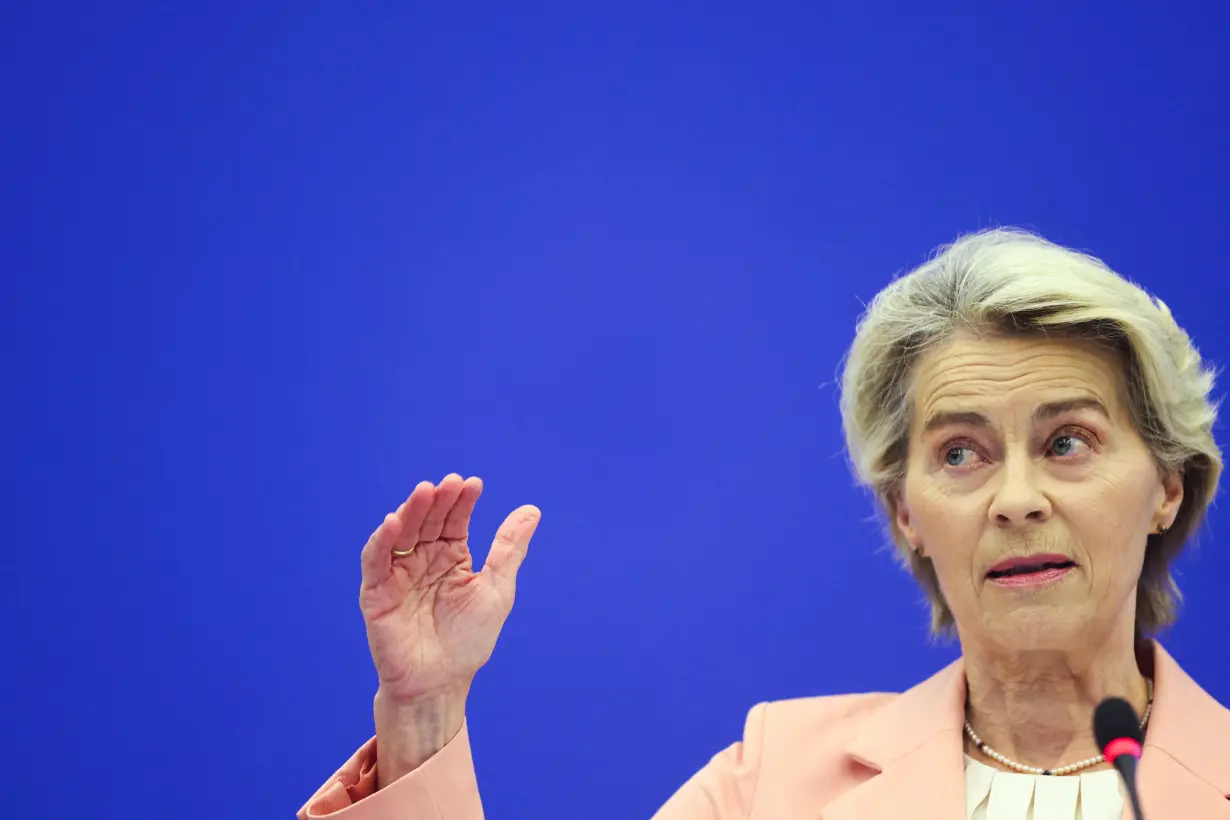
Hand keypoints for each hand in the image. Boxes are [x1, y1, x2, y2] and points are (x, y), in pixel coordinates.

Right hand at [360, 474, 540, 704]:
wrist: (442, 684)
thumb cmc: (469, 641)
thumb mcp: (496, 589)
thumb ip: (508, 549)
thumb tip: (532, 510)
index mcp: (451, 556)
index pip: (454, 520)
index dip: (462, 502)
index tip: (474, 484)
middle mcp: (422, 559)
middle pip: (427, 521)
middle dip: (437, 500)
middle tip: (449, 483)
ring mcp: (398, 575)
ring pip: (401, 534)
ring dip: (410, 511)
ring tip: (425, 492)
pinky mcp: (376, 593)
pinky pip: (375, 561)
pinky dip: (381, 541)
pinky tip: (392, 522)